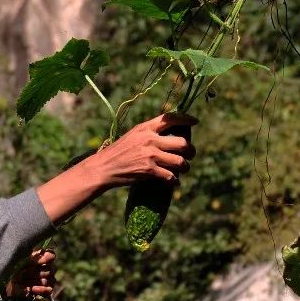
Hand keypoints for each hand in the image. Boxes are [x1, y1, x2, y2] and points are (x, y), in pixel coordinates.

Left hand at [6, 248, 56, 298]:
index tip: (42, 261)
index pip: (51, 256)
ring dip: (39, 280)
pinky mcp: (42, 291)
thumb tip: (46, 255)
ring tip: (27, 281)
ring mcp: (44, 280)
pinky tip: (33, 289)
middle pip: (52, 269)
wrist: (3, 284)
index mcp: (38, 258)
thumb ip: (33, 257)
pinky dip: (42, 290)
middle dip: (40, 272)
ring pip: (52, 279)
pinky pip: (50, 290)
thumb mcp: (20, 260)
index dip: (48, 258)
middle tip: (27, 272)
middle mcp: (43, 268)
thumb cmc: (10, 269)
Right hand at [36, 112, 197, 224]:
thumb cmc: (118, 152)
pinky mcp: (149, 171)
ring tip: (183, 169)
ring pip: (180, 161)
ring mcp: (151, 155)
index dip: (186, 119)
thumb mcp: (133, 135)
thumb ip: (150, 133)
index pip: (171, 118)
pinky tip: (173, 182)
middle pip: (182, 143)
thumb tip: (169, 135)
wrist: (104, 167)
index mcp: (146, 127)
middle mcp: (150, 139)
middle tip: (190, 155)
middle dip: (190, 151)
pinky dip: (174, 181)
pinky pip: (171, 177)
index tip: (195, 122)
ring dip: (185, 167)